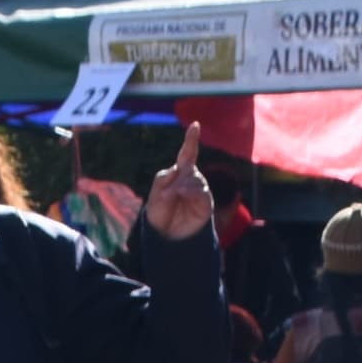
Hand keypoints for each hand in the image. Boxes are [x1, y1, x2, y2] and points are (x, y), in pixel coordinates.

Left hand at [144, 124, 213, 240]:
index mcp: (179, 174)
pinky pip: (201, 192)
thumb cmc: (159, 214)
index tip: (195, 125)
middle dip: (177, 178)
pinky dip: (190, 191)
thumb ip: (163, 179)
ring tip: (170, 198)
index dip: (191, 140)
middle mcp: (192, 180)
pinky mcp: (206, 203)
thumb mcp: (155, 195)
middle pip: (188, 168)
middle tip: (166, 194)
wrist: (166, 237)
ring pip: (194, 179)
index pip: (187, 154)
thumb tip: (178, 172)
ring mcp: (200, 191)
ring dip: (181, 187)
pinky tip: (182, 194)